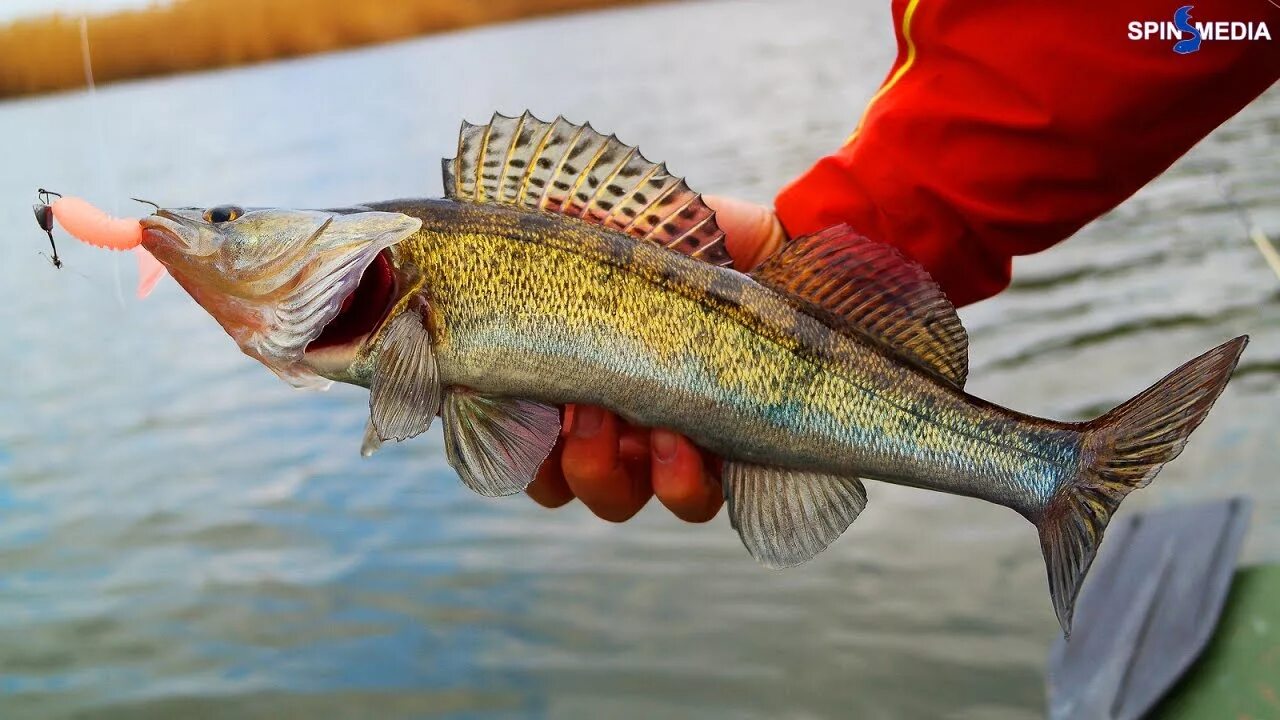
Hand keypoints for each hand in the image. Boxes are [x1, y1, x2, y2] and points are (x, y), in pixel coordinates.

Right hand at [525, 195, 786, 521]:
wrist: (784, 249)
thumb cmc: (695, 241)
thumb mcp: (633, 224)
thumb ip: (578, 223)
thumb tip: (539, 210)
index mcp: (575, 374)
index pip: (516, 428)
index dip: (502, 430)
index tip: (507, 399)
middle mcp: (612, 423)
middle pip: (557, 480)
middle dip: (557, 454)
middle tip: (580, 406)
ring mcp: (664, 450)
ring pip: (612, 499)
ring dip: (604, 472)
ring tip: (635, 423)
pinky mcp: (724, 462)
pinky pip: (689, 503)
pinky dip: (677, 483)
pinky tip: (683, 439)